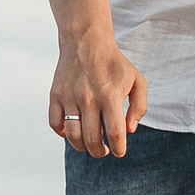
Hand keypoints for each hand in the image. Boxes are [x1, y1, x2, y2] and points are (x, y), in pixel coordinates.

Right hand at [50, 35, 146, 156]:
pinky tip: (72, 132)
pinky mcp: (56, 95)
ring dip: (81, 147)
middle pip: (92, 138)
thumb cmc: (115, 64)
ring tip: (89, 145)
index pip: (115, 132)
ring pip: (72, 135)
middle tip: (103, 151)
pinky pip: (55, 123)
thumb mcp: (137, 81)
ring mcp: (70, 97)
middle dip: (99, 152)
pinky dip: (62, 133)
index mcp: (110, 96)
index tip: (119, 152)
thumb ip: (139, 107)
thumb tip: (130, 130)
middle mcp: (88, 98)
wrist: (86, 42)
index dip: (118, 148)